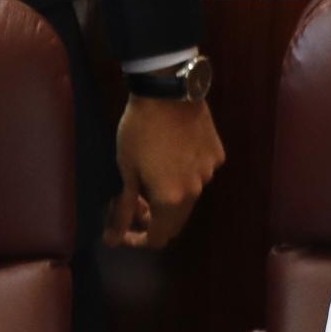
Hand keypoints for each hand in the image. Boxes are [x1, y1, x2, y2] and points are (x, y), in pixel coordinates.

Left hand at [108, 95, 222, 248]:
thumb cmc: (138, 131)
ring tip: (152, 173)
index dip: (139, 239)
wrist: (167, 92)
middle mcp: (196, 192)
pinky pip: (200, 174)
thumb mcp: (126, 170)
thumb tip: (113, 240)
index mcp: (171, 200)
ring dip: (170, 195)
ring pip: (189, 197)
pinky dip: (185, 174)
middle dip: (154, 218)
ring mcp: (210, 173)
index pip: (158, 238)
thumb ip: (123, 208)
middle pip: (176, 221)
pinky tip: (171, 154)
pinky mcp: (217, 155)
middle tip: (134, 201)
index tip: (123, 229)